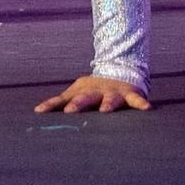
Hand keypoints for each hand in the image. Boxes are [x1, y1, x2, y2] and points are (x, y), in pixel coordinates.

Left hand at [34, 75, 150, 114]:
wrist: (118, 73)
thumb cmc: (91, 90)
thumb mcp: (74, 93)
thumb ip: (58, 103)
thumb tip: (36, 111)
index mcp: (80, 93)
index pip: (63, 99)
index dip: (51, 105)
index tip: (40, 111)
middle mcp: (95, 93)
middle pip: (85, 98)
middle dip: (78, 104)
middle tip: (70, 111)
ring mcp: (113, 93)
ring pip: (110, 99)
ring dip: (108, 104)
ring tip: (105, 110)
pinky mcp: (130, 94)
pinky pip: (137, 100)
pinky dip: (141, 103)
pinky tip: (147, 108)